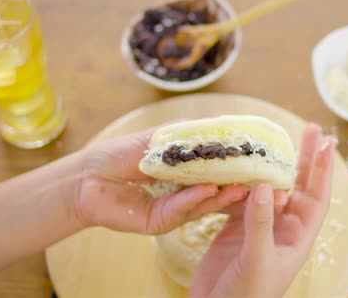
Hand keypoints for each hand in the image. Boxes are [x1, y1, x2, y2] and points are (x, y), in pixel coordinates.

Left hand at [74, 124, 247, 233]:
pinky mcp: (161, 222)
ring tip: (239, 187)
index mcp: (186, 173)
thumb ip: (186, 133)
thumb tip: (219, 125)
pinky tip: (208, 189)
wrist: (88, 176)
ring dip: (222, 195)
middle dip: (237, 185)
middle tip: (258, 178)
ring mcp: (174, 209)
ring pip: (204, 204)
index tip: (258, 159)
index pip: (217, 170)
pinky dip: (195, 199)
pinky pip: (181, 210)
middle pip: (216, 190)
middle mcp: (184, 193)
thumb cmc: (121, 154)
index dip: (236, 166)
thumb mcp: (158, 138)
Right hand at [189, 124, 334, 297]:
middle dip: (305, 158)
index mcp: (297, 238)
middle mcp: (282, 229)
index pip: (317, 197)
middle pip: (299, 186)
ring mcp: (259, 227)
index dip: (323, 170)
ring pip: (270, 189)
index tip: (327, 143)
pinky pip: (242, 198)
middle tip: (310, 127)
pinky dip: (241, 182)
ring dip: (271, 166)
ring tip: (272, 139)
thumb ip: (261, 223)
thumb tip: (267, 185)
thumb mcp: (257, 260)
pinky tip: (239, 166)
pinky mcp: (236, 228)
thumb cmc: (246, 297)